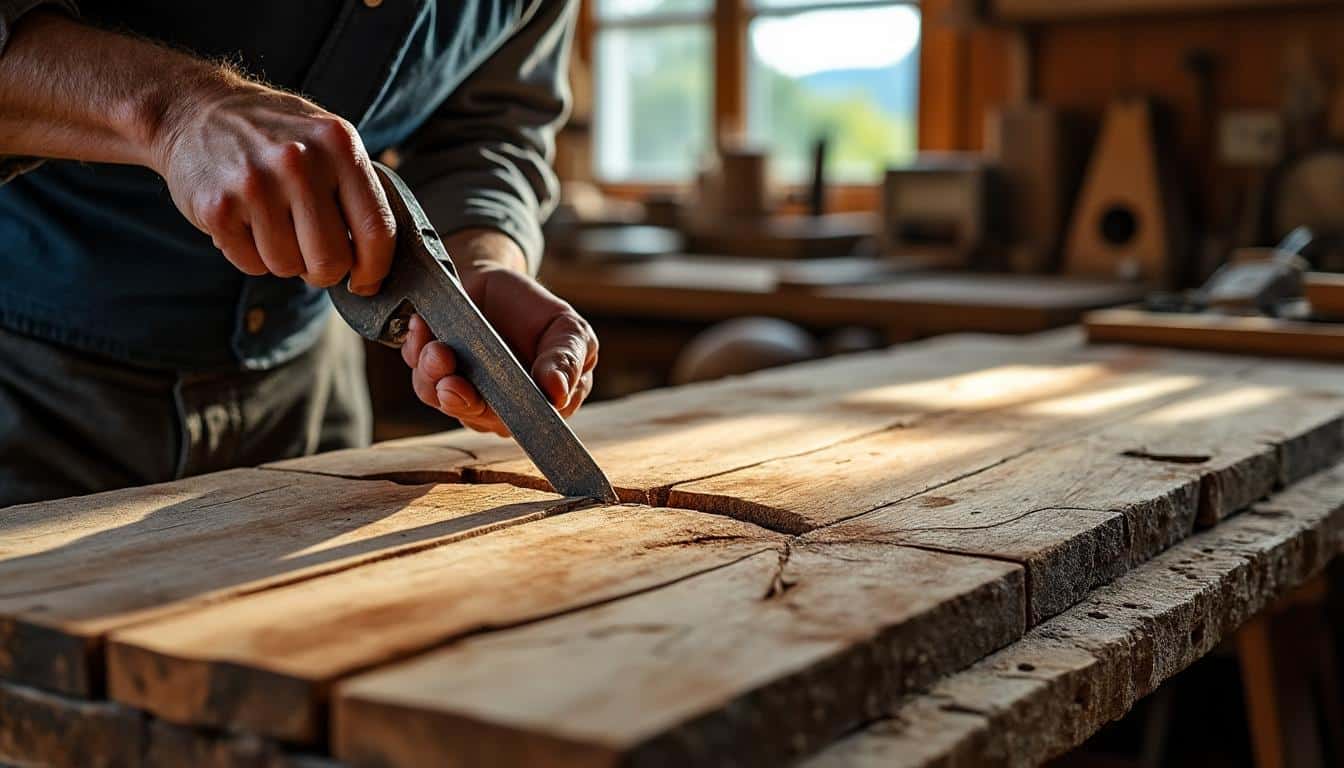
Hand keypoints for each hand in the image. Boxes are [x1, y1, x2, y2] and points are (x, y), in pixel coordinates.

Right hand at [151, 74, 395, 293]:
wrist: (194, 109)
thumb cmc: (274, 133)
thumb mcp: (327, 140)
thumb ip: (358, 191)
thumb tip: (379, 263)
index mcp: (339, 144)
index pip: (377, 230)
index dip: (375, 269)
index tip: (366, 282)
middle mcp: (299, 161)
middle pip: (331, 260)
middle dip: (324, 271)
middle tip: (312, 255)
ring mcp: (255, 184)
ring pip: (288, 267)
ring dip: (284, 259)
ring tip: (272, 224)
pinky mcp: (218, 207)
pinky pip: (251, 264)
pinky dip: (251, 255)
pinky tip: (245, 222)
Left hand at [401, 230, 598, 435]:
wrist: (492, 283)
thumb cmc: (536, 311)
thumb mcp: (569, 330)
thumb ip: (568, 360)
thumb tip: (558, 393)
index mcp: (539, 404)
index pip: (528, 422)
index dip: (511, 415)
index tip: (500, 400)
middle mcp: (500, 409)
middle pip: (480, 417)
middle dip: (462, 399)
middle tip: (451, 383)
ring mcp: (464, 393)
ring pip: (445, 399)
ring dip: (435, 374)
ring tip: (436, 347)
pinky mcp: (433, 377)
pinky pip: (421, 377)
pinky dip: (417, 352)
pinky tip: (422, 328)